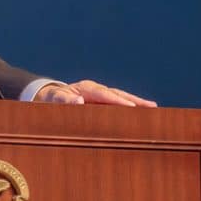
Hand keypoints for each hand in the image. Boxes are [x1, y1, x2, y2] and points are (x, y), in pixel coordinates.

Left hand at [33, 80, 156, 106]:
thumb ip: (63, 100)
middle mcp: (95, 89)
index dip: (118, 101)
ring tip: (152, 108)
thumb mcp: (53, 99)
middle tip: (151, 107)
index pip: (105, 94)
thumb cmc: (50, 99)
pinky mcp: (100, 101)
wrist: (47, 96)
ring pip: (120, 97)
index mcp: (86, 88)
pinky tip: (142, 112)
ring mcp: (99, 94)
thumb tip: (78, 101)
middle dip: (134, 100)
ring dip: (136, 102)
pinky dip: (129, 106)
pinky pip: (117, 102)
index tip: (132, 107)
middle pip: (117, 94)